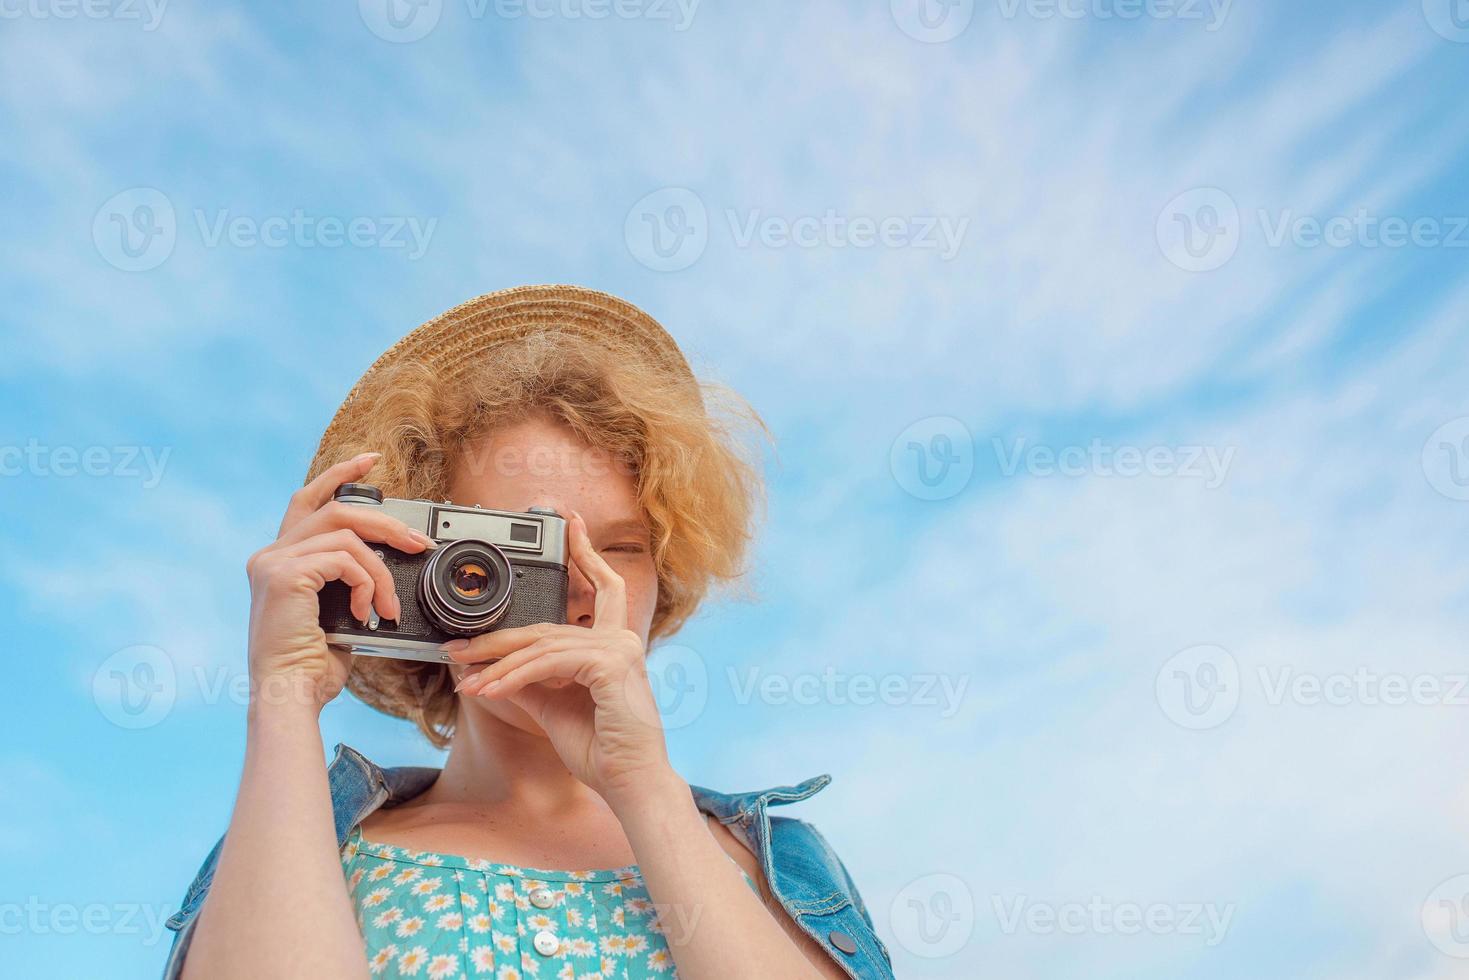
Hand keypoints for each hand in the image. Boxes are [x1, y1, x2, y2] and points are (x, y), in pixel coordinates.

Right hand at [244, 453, 435, 710]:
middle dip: (386, 523)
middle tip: (418, 543)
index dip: (339, 475)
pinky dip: (367, 584)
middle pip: (337, 512)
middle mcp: (269, 554)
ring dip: (382, 571)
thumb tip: (384, 564)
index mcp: (279, 559)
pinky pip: (346, 560)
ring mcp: (273, 562)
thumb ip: (346, 581)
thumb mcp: (335, 612)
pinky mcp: (286, 574)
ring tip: (389, 606)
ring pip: (348, 536)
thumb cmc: (312, 665)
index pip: (308, 500)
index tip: (370, 461)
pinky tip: (367, 614)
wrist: (291, 695)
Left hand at [446, 510, 671, 806]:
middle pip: (547, 625)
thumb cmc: (601, 749)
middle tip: (456, 647)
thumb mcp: (554, 708)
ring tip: (463, 680)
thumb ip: (531, 682)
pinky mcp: (610, 664)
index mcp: (615, 644)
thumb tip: (494, 669)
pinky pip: (548, 663)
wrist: (628, 782)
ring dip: (496, 666)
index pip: (602, 588)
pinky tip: (487, 690)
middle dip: (497, 637)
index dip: (586, 553)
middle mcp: (621, 639)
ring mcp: (619, 649)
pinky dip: (512, 677)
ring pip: (541, 646)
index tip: (571, 523)